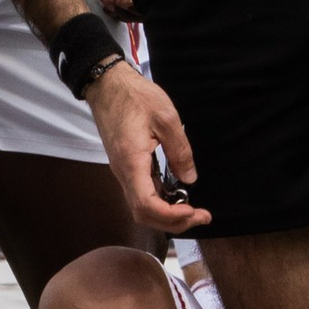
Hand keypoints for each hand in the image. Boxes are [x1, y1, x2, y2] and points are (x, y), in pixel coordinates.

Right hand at [89, 57, 207, 231]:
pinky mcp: (125, 166)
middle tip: (201, 217)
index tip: (194, 210)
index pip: (147, 205)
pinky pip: (140, 193)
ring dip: (167, 215)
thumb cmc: (135, 96)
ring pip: (141, 207)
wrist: (108, 85)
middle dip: (173, 222)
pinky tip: (177, 196)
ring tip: (192, 211)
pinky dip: (160, 203)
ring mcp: (122, 171)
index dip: (171, 216)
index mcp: (132, 162)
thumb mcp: (166, 118)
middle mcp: (123, 172)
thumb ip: (180, 151)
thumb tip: (190, 179)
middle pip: (143, 214)